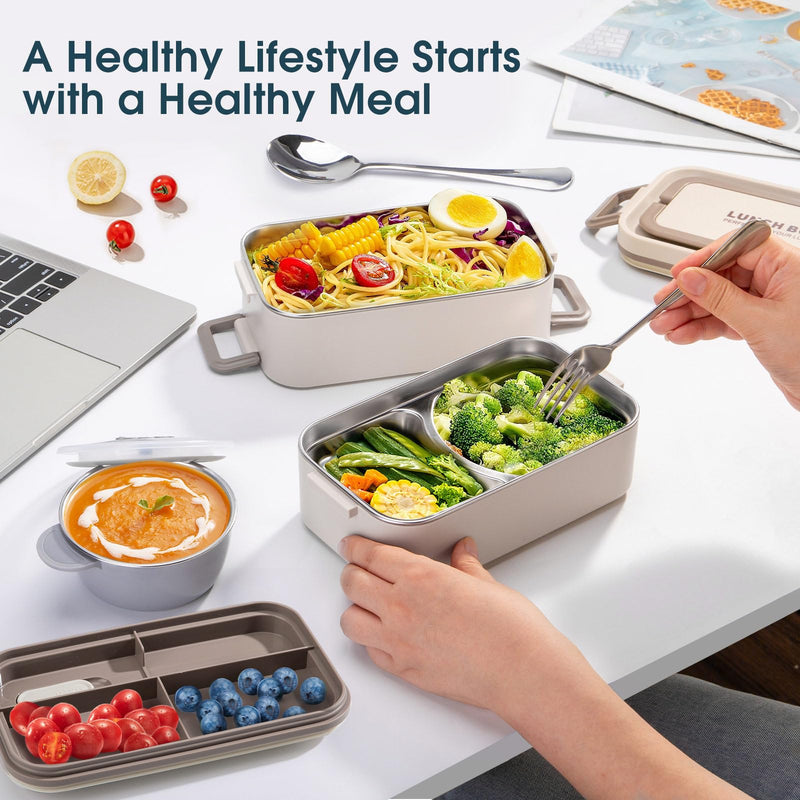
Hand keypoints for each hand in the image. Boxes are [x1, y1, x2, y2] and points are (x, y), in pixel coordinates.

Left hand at [339, 535, 580, 717]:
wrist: (522, 672)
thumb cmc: (510, 629)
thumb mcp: (485, 583)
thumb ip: (465, 565)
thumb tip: (462, 550)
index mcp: (420, 576)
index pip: (370, 555)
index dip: (355, 547)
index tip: (351, 546)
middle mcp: (402, 606)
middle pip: (351, 583)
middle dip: (352, 573)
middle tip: (358, 570)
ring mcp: (398, 641)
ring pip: (349, 620)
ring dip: (355, 608)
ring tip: (367, 605)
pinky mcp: (403, 670)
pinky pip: (369, 652)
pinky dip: (371, 642)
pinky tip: (386, 636)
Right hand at [650, 234, 799, 410]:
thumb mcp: (759, 321)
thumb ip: (720, 298)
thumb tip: (691, 278)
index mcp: (787, 266)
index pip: (737, 248)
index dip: (704, 259)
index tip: (678, 273)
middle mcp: (778, 280)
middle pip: (722, 276)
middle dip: (690, 294)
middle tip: (664, 305)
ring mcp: (768, 303)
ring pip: (719, 300)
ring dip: (689, 314)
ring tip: (665, 325)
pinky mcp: (761, 324)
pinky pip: (724, 319)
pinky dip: (702, 327)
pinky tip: (683, 334)